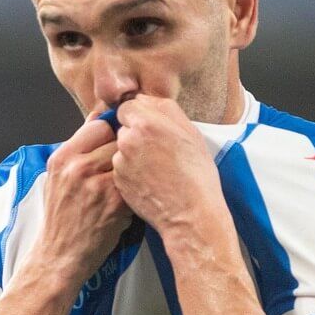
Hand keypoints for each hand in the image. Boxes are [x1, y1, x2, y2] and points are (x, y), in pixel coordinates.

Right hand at [26, 115, 132, 289]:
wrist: (59, 256)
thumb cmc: (61, 218)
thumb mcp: (58, 178)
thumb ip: (78, 152)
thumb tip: (102, 121)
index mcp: (62, 157)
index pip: (98, 125)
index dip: (112, 133)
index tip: (116, 144)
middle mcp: (77, 167)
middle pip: (117, 140)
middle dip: (124, 151)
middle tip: (124, 166)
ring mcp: (97, 184)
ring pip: (129, 161)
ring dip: (132, 170)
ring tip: (127, 184)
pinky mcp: (115, 203)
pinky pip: (135, 184)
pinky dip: (135, 192)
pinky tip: (127, 202)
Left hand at [112, 96, 225, 235]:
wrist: (191, 214)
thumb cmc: (197, 174)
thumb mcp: (190, 132)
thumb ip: (164, 109)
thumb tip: (144, 100)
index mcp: (147, 122)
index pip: (128, 106)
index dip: (139, 116)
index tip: (151, 128)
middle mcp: (128, 139)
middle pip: (123, 127)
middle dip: (135, 134)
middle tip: (157, 150)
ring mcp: (120, 162)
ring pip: (121, 148)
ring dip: (132, 153)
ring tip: (156, 168)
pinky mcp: (117, 180)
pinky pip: (120, 168)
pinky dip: (130, 172)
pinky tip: (149, 181)